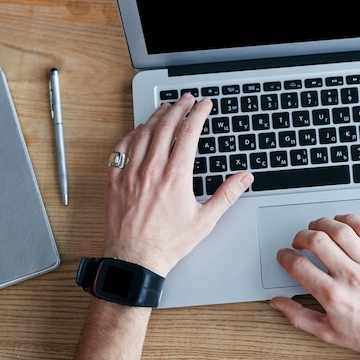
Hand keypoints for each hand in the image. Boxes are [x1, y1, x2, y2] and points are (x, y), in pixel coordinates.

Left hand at [103, 93, 252, 276]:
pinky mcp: (115, 180)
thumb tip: (244, 177)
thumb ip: (227, 194)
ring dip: (157, 116)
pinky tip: (139, 130)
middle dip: (179, 107)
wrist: (134, 260)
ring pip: (144, 133)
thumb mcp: (205, 220)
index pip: (189, 132)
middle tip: (187, 98)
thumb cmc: (168, 242)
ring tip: (166, 108)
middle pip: (166, 126)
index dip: (199, 113)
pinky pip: (122, 147)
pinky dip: (132, 133)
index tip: (204, 104)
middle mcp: (152, 169)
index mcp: (176, 176)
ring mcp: (130, 173)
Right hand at [270, 214, 359, 359]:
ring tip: (318, 227)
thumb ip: (298, 316)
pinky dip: (350, 219)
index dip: (285, 256)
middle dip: (301, 236)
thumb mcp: (328, 333)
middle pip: (317, 241)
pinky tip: (342, 222)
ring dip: (323, 223)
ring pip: (340, 230)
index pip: (298, 265)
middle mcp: (351, 277)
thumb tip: (277, 302)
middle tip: (299, 240)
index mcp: (333, 297)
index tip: (285, 254)